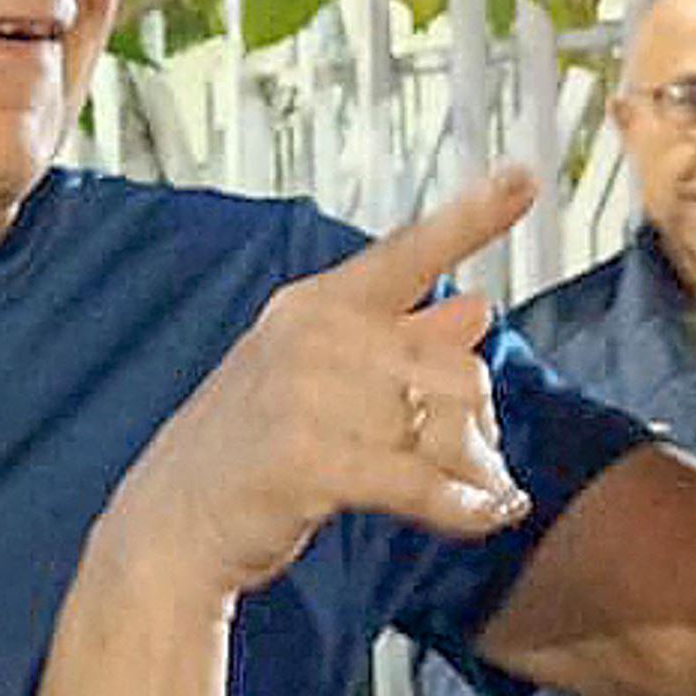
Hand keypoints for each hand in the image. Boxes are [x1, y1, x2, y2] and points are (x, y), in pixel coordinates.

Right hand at [97, 168, 538, 595]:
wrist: (173, 520)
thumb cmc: (250, 446)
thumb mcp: (316, 379)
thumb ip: (401, 340)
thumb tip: (478, 306)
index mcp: (313, 306)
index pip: (406, 255)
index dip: (471, 217)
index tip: (523, 176)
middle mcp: (310, 337)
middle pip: (459, 370)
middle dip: (480, 427)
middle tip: (474, 463)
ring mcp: (305, 395)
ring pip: (448, 427)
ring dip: (475, 473)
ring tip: (470, 495)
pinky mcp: (308, 459)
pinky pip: (424, 481)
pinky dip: (465, 507)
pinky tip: (481, 517)